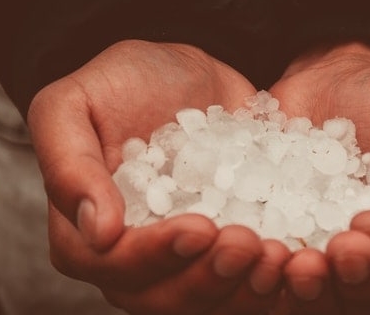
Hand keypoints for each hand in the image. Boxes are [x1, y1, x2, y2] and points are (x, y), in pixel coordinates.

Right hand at [28, 40, 290, 313]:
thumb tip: (97, 232)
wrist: (186, 76)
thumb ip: (69, 164)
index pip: (115, 266)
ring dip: (247, 286)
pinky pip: (247, 277)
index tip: (200, 227)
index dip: (156, 255)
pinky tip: (300, 255)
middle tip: (251, 245)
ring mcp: (184, 259)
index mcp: (87, 235)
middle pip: (166, 295)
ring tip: (282, 255)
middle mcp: (135, 258)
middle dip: (211, 276)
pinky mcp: (225, 248)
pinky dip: (274, 277)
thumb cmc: (122, 84)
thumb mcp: (73, 104)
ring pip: (212, 297)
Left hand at [267, 42, 369, 313]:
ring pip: (318, 297)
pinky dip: (262, 270)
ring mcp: (323, 254)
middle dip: (349, 283)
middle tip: (327, 252)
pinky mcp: (281, 239)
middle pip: (366, 301)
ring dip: (304, 291)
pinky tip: (249, 248)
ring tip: (287, 261)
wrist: (341, 78)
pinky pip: (271, 269)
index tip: (366, 221)